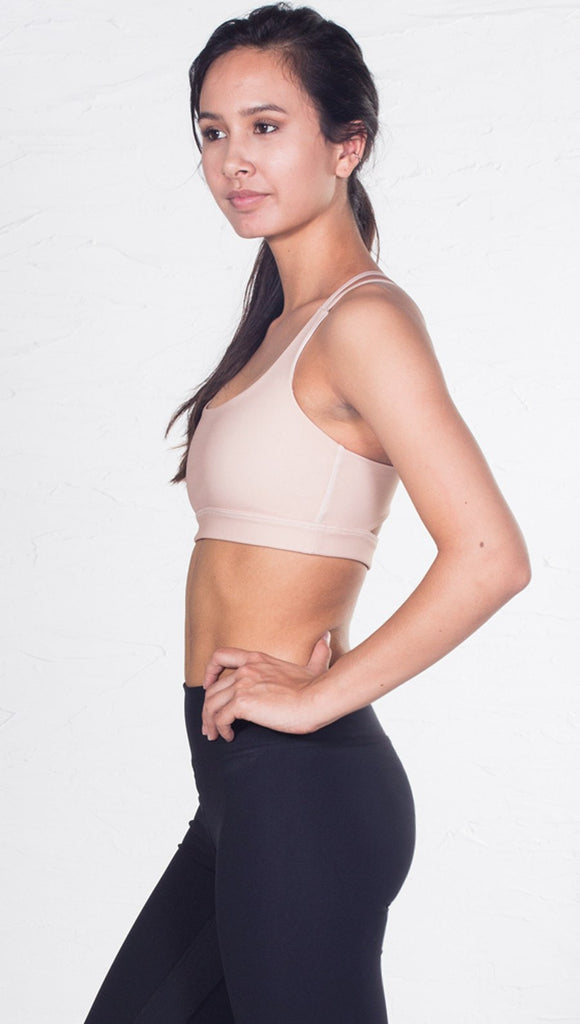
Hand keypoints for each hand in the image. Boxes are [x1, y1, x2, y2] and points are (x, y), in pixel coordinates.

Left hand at [200, 632, 331, 741]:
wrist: (317, 699)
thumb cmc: (317, 687)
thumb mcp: (315, 665)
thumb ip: (318, 653)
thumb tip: (327, 638)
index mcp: (257, 659)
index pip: (221, 655)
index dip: (209, 670)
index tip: (208, 685)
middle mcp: (245, 670)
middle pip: (212, 689)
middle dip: (208, 708)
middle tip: (211, 725)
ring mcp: (242, 685)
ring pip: (211, 705)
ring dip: (210, 722)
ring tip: (215, 735)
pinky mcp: (243, 703)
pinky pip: (220, 718)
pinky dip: (220, 729)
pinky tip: (229, 737)